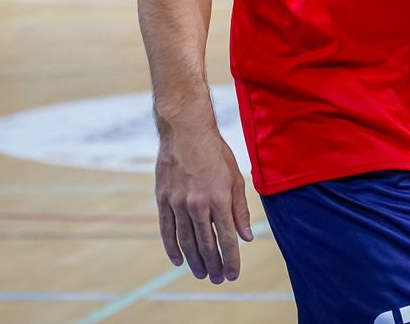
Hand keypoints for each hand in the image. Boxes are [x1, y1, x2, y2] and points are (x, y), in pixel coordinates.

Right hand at [155, 124, 252, 283]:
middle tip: (217, 279)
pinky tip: (178, 260)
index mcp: (219, 198)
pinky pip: (167, 230)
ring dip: (194, 261)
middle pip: (206, 244)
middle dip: (213, 265)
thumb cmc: (215, 152)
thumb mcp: (235, 177)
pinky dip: (172, 248)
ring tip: (201, 273)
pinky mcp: (163, 199)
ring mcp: (178, 203)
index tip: (232, 275)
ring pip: (186, 241)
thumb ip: (240, 209)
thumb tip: (246, 237)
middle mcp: (198, 204)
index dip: (231, 260)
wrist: (185, 130)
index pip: (227, 238)